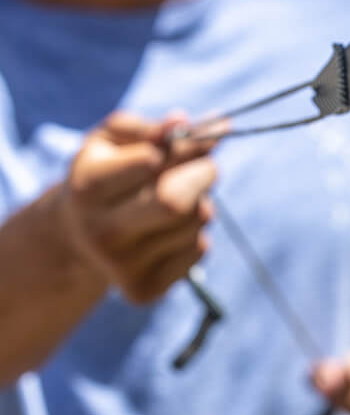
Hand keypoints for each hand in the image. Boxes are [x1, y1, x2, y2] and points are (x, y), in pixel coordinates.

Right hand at [57, 112, 216, 302]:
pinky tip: (170, 230)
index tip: (182, 142)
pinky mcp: (143, 291)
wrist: (77, 234)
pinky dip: (196, 232)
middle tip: (206, 166)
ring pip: (196, 220)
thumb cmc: (106, 171)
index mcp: (87, 188)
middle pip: (175, 203)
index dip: (180, 146)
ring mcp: (120, 267)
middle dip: (204, 174)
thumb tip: (200, 124)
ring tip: (175, 200)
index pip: (154, 160)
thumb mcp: (116, 139)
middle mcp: (100, 233)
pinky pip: (200, 249)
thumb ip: (154, 128)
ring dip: (201, 201)